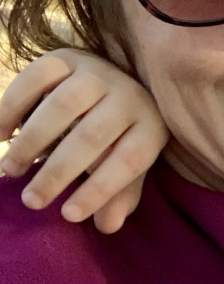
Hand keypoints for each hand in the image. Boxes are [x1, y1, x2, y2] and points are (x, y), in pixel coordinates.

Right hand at [0, 49, 167, 231]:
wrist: (110, 84)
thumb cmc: (117, 136)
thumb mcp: (124, 165)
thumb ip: (119, 195)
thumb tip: (108, 225)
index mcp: (150, 125)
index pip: (130, 160)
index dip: (100, 190)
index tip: (68, 216)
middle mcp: (128, 95)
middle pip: (93, 135)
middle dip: (59, 172)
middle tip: (32, 201)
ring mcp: (97, 73)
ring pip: (63, 106)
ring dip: (32, 141)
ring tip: (12, 171)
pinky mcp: (66, 58)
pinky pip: (37, 78)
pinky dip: (13, 106)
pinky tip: (1, 134)